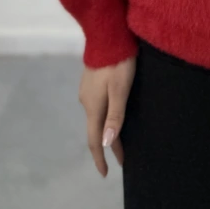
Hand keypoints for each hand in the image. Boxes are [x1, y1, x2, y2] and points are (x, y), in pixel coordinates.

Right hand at [79, 55, 134, 175]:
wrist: (107, 35)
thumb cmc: (118, 63)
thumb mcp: (121, 90)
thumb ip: (115, 116)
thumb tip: (106, 143)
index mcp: (93, 107)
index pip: (94, 140)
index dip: (100, 158)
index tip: (106, 173)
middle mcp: (86, 101)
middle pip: (96, 130)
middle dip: (108, 146)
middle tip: (123, 158)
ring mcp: (86, 91)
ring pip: (96, 117)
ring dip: (107, 130)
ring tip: (121, 138)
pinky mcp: (90, 81)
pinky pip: (97, 105)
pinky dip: (105, 116)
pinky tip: (113, 114)